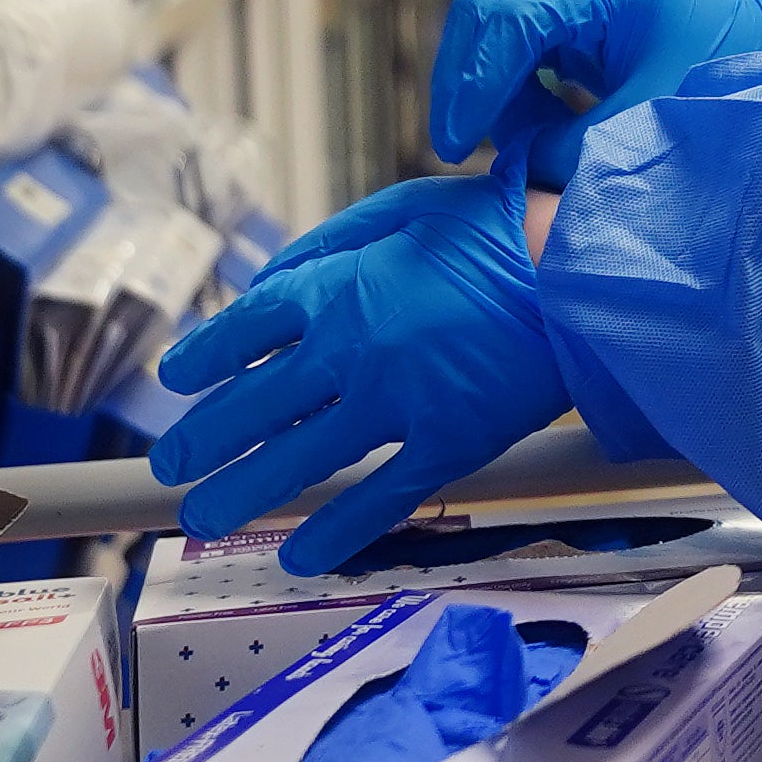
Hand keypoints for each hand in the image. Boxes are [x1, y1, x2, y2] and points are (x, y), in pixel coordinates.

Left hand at [150, 169, 570, 574]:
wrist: (588, 266)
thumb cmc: (502, 226)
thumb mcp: (406, 207)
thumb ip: (332, 245)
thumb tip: (273, 285)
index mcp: (339, 286)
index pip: (244, 330)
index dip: (203, 357)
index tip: (179, 378)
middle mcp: (352, 351)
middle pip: (251, 405)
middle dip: (201, 437)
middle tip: (173, 462)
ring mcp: (397, 404)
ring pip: (297, 462)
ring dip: (242, 494)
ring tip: (205, 516)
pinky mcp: (449, 444)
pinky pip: (380, 499)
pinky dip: (336, 532)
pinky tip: (301, 554)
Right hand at [428, 0, 761, 176]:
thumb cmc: (718, 73)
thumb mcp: (647, 117)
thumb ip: (570, 143)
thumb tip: (514, 162)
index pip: (512, 21)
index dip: (476, 87)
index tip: (458, 147)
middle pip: (484, 12)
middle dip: (465, 83)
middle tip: (455, 150)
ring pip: (490, 27)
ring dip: (487, 88)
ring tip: (519, 144)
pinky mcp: (568, 3)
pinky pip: (514, 41)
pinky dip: (508, 85)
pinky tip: (531, 127)